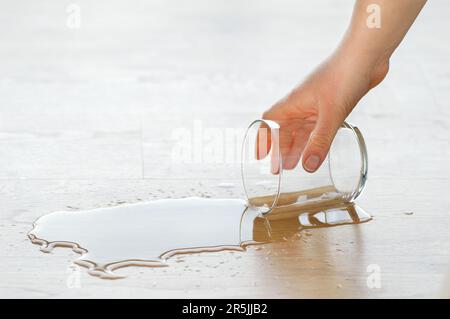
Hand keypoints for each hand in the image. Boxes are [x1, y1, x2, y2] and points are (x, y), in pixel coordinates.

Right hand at [262, 49, 388, 172]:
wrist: (367, 55)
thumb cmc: (343, 76)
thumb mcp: (331, 114)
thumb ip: (320, 141)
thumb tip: (307, 167)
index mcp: (293, 103)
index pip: (269, 122)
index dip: (264, 139)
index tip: (261, 156)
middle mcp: (302, 104)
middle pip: (285, 130)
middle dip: (282, 149)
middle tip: (281, 169)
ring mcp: (318, 105)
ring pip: (303, 130)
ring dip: (299, 146)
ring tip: (297, 165)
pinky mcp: (333, 105)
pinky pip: (319, 126)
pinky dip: (316, 139)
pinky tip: (319, 148)